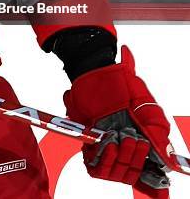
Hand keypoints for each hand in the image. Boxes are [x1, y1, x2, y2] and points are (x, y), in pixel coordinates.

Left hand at [64, 46, 172, 196]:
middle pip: (133, 174)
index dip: (156, 187)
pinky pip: (95, 166)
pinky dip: (103, 160)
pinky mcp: (90, 143)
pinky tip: (108, 144)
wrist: (95, 72)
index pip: (150, 173)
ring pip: (116, 173)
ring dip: (120, 160)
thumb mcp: (145, 106)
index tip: (160, 194)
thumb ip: (157, 132)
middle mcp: (125, 147)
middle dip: (135, 161)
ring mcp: (107, 146)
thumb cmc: (121, 84)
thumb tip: (168, 160)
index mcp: (142, 141)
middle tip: (133, 139)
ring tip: (120, 139)